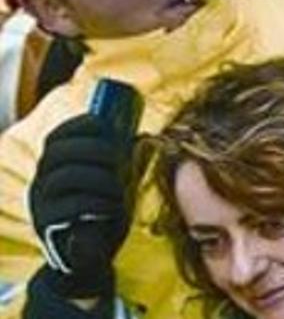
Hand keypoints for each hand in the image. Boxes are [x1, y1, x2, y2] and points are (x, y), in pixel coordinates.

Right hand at [29, 115, 132, 299]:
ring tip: (119, 185)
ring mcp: (41, 205)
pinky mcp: (47, 228)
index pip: (56, 137)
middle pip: (57, 153)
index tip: (102, 124)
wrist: (89, 260)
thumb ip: (116, 162)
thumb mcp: (110, 183)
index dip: (78, 125)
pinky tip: (113, 206)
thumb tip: (140, 135)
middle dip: (91, 148)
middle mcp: (41, 183)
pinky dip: (96, 203)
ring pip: (62, 178)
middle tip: (118, 156)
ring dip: (97, 176)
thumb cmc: (103, 214)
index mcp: (55, 169)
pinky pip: (68, 208)